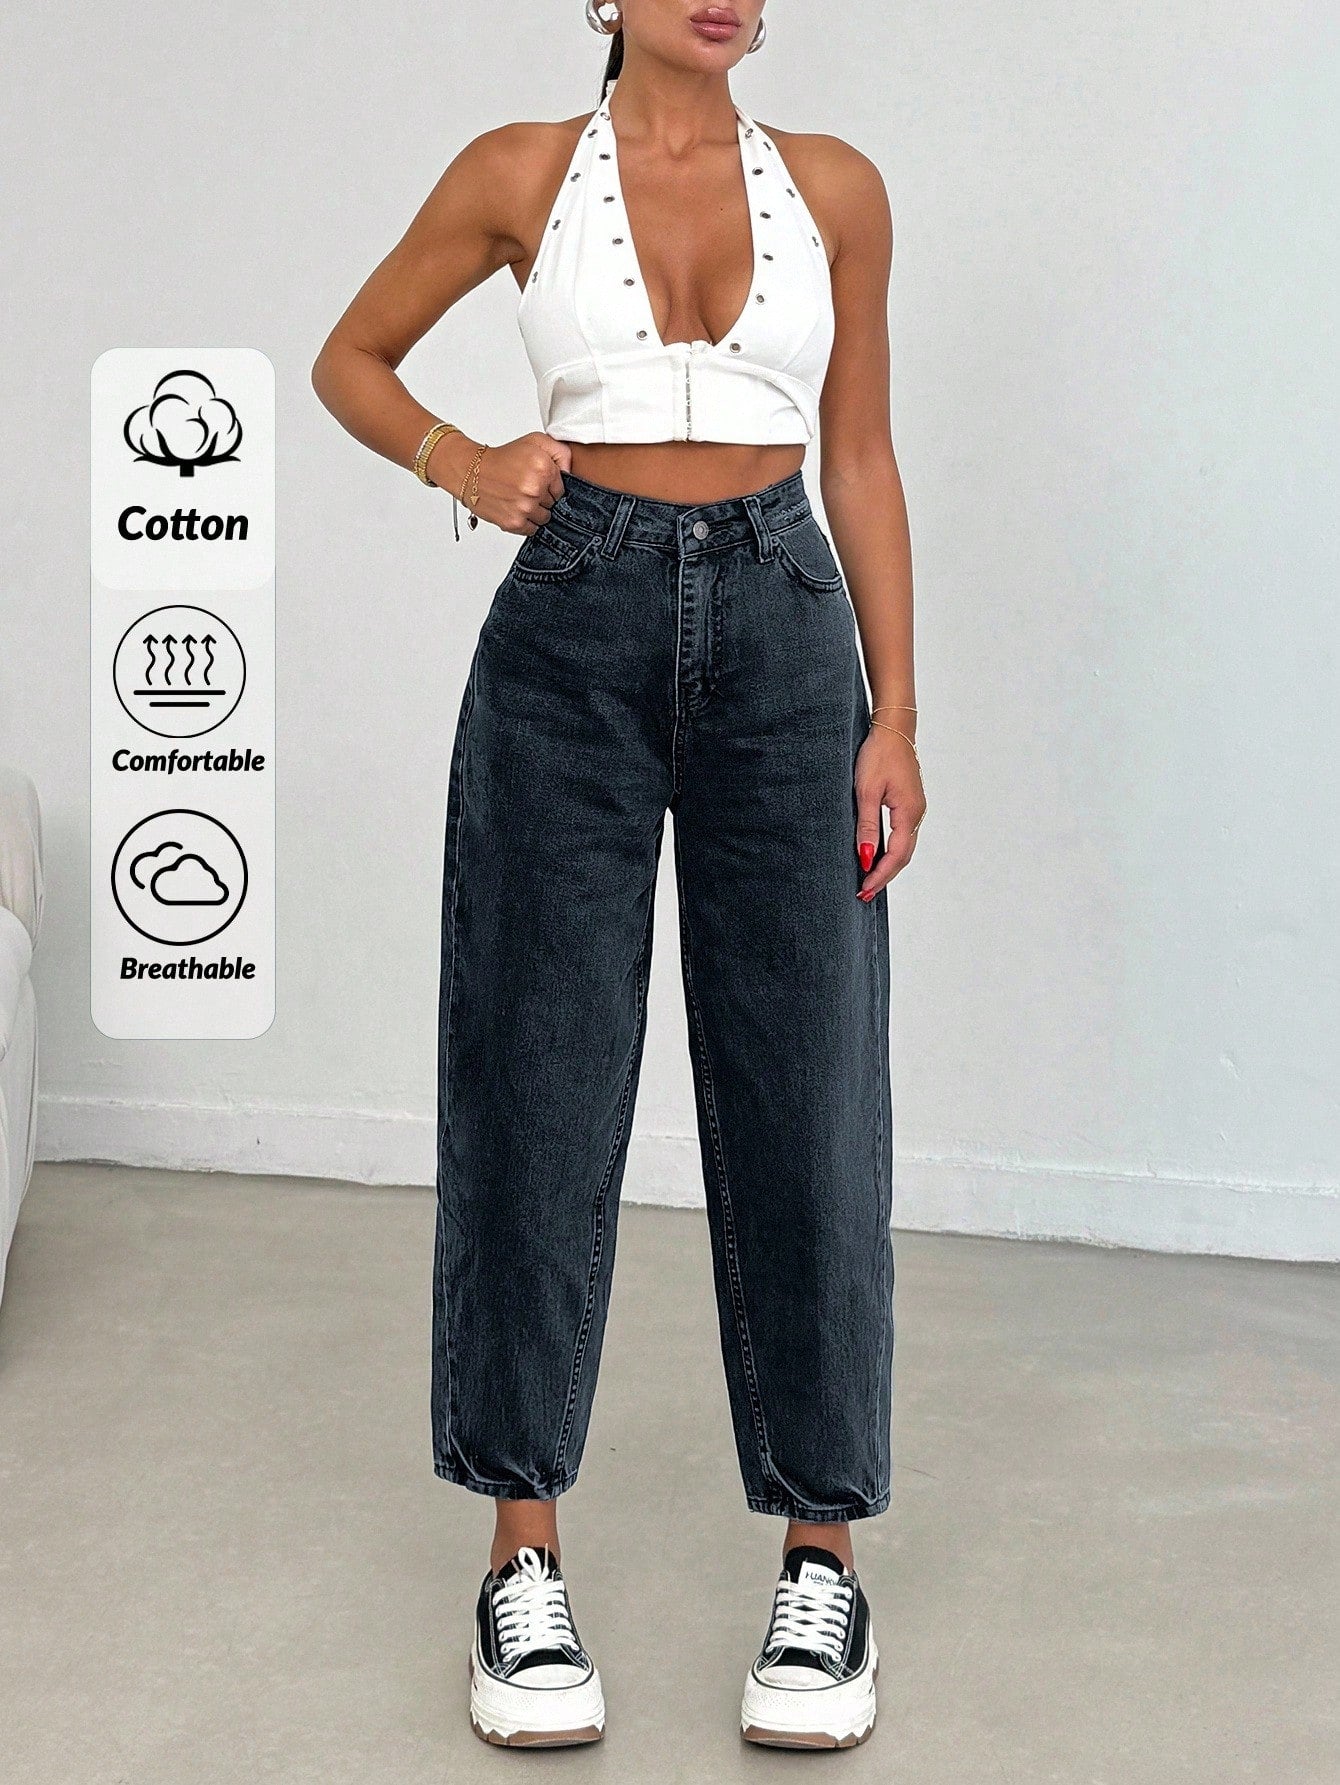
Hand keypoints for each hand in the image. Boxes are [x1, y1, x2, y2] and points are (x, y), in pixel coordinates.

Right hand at [427, 430, 572, 534]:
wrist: (472, 471)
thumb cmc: (503, 458)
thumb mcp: (535, 441)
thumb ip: (560, 452)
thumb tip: (571, 473)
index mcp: (544, 467)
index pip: (562, 489)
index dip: (549, 486)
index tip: (536, 480)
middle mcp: (535, 488)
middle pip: (553, 505)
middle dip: (542, 498)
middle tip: (524, 488)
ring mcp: (525, 507)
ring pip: (544, 518)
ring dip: (535, 511)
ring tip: (519, 498)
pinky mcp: (514, 522)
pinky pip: (532, 530)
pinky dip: (525, 522)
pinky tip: (515, 508)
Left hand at [854, 724, 924, 899]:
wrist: (893, 730)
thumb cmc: (878, 755)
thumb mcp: (866, 791)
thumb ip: (867, 825)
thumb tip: (866, 857)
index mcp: (908, 813)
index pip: (896, 855)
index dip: (880, 875)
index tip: (864, 889)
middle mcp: (917, 814)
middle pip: (904, 856)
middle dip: (884, 876)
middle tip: (864, 894)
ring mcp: (916, 809)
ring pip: (905, 847)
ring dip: (888, 866)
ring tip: (869, 881)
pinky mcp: (910, 804)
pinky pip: (903, 836)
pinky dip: (891, 851)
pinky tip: (878, 856)